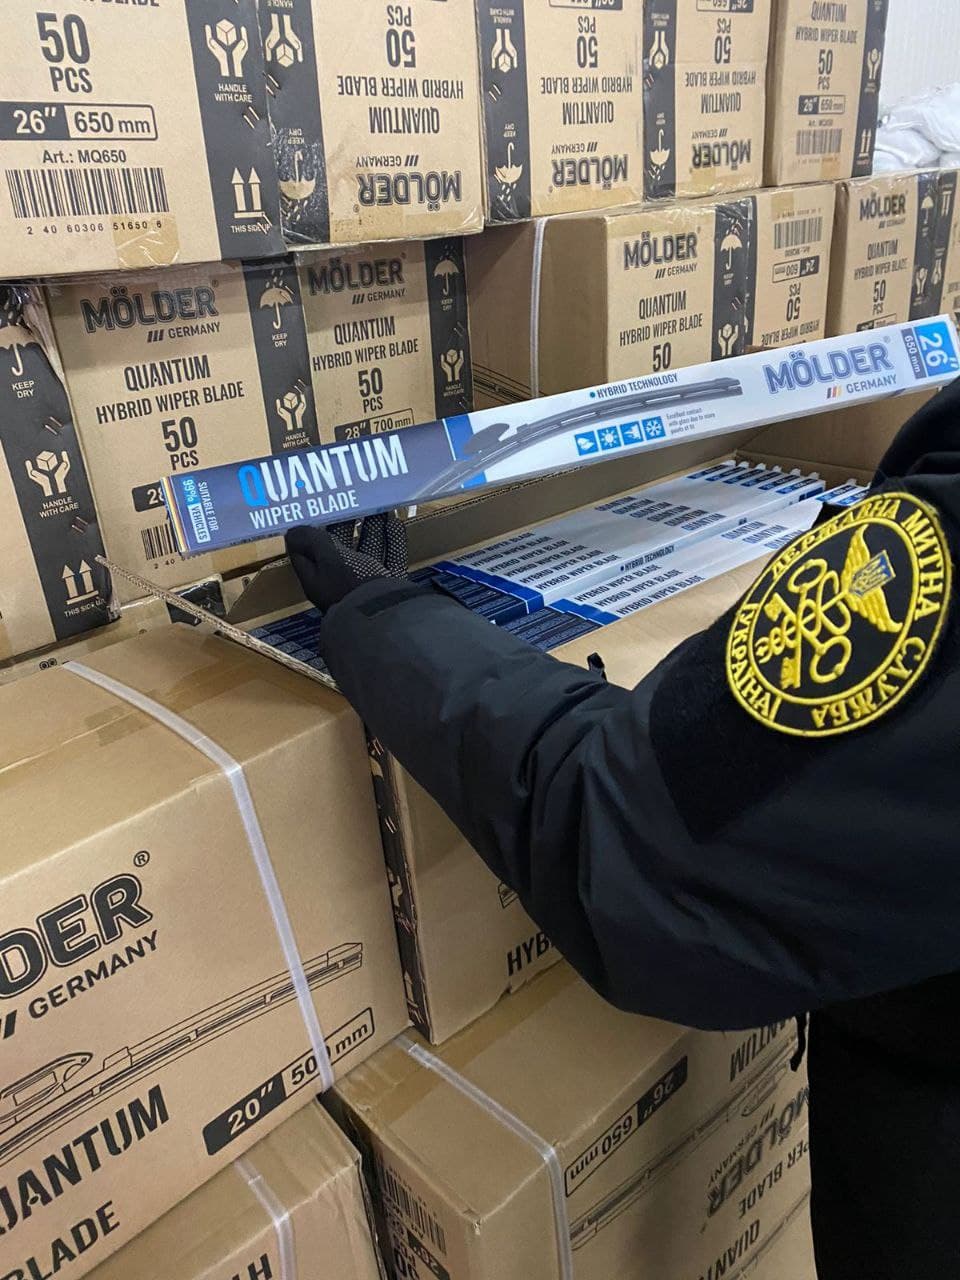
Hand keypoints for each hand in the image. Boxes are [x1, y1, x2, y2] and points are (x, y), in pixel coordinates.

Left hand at [286, 513, 407, 613]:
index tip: (316, 508)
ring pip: (369, 549)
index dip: (308, 531)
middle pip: (341, 547)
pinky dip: (393, 539)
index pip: (306, 553)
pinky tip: (394, 522)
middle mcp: (342, 580)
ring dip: (372, 527)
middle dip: (347, 522)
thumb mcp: (328, 558)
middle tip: (353, 498)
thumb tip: (292, 530)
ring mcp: (368, 583)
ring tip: (377, 505)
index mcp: (319, 578)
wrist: (387, 616)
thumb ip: (312, 541)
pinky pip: (391, 557)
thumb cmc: (352, 584)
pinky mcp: (391, 584)